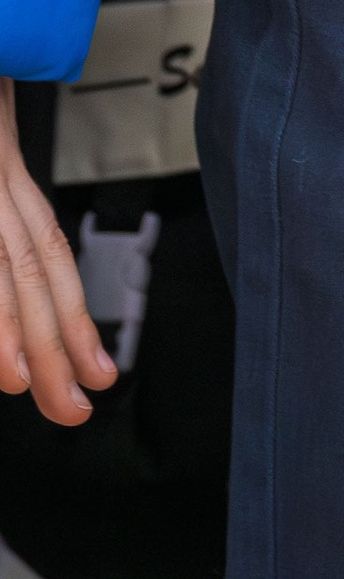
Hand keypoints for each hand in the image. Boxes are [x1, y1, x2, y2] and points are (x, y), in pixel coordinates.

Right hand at [0, 79, 115, 423]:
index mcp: (2, 170)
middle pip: (28, 264)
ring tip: (28, 386)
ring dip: (10, 326)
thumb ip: (5, 200)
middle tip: (76, 409)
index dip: (71, 314)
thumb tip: (13, 274)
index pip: (44, 252)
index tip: (99, 371)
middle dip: (54, 344)